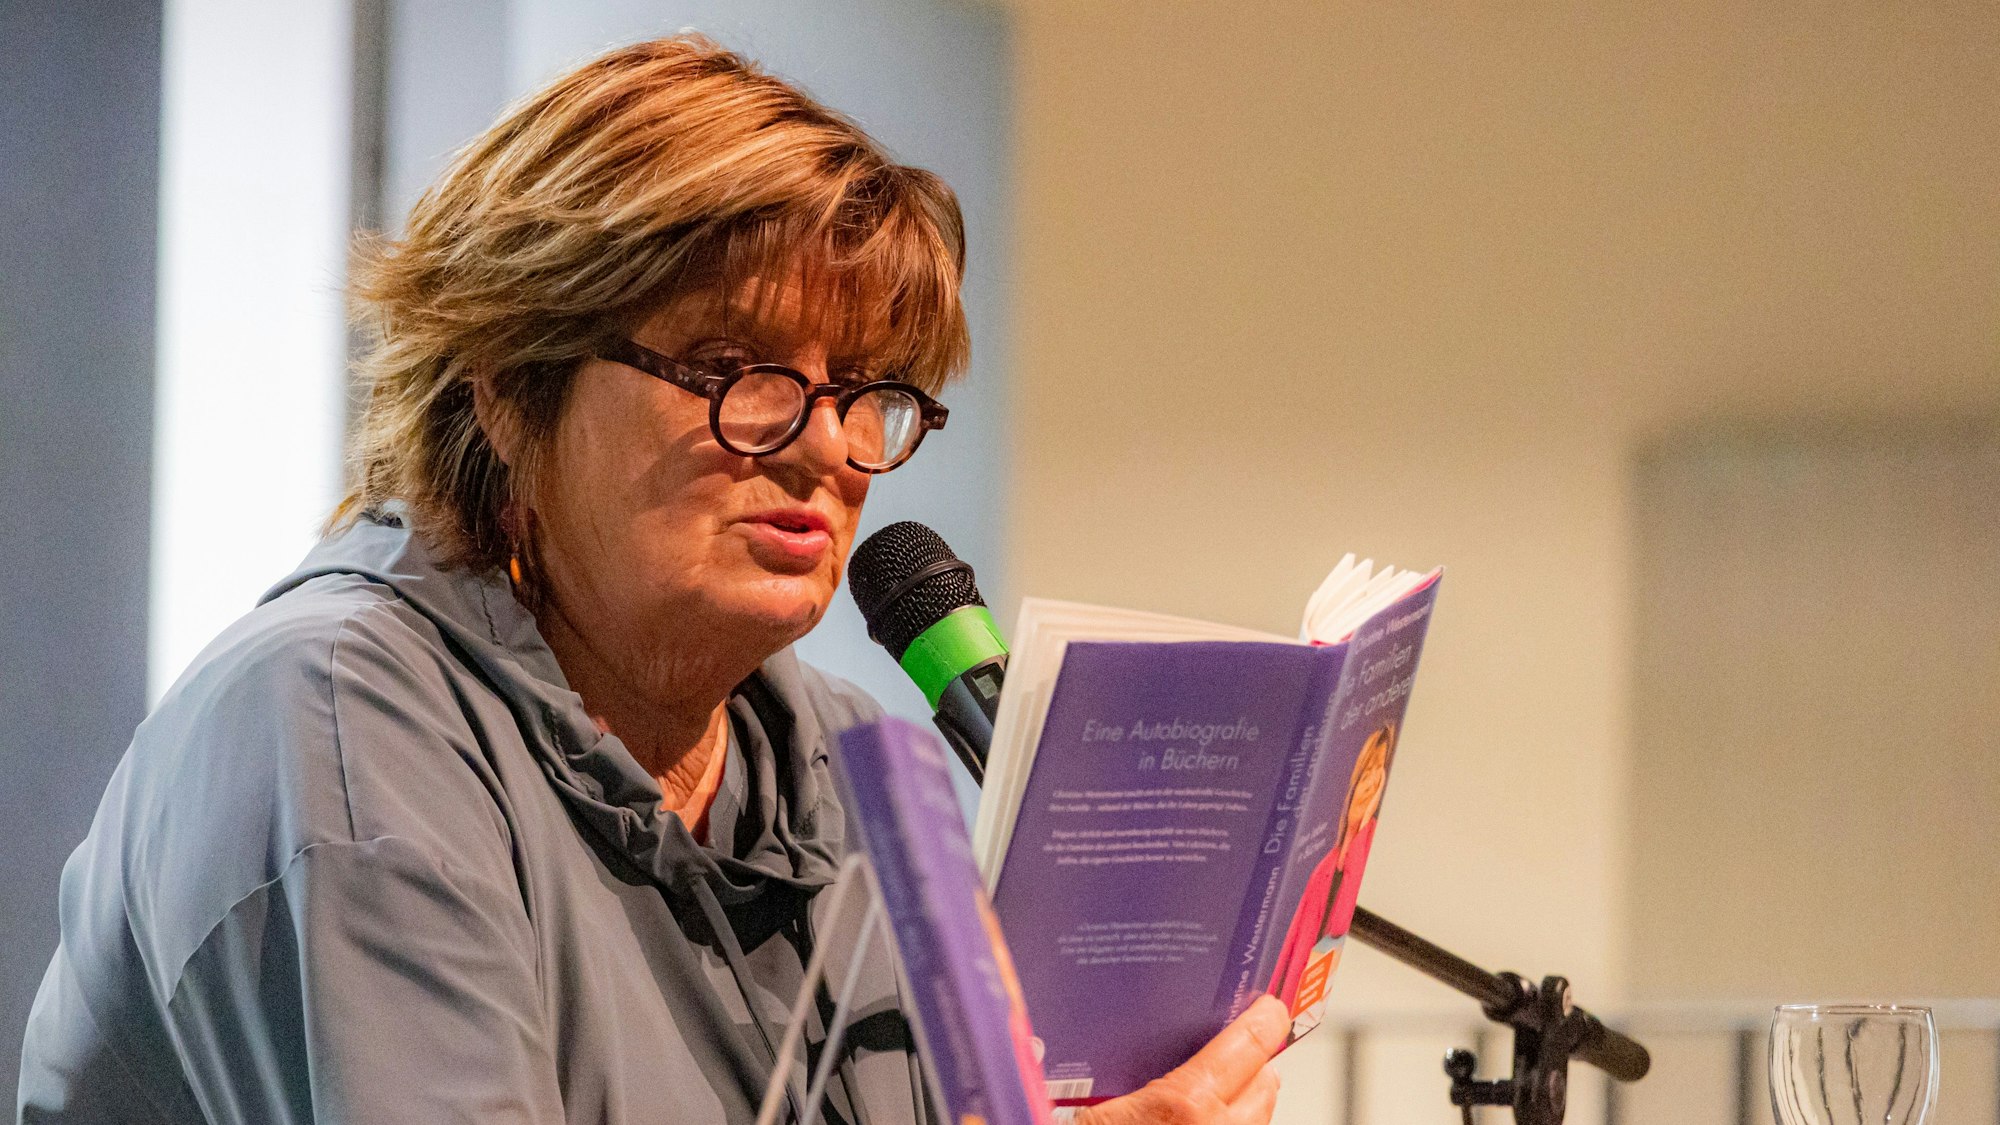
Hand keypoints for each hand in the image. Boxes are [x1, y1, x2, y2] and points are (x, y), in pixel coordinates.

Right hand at [1072, 995, 1286, 1124]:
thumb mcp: (1097, 1116)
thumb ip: (1136, 1081)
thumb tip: (1156, 1052)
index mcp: (1184, 1106)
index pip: (1251, 1046)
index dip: (1265, 1020)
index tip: (1268, 1006)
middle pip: (1266, 1083)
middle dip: (1253, 1063)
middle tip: (1230, 1049)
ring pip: (1259, 1120)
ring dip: (1243, 1103)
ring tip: (1209, 1095)